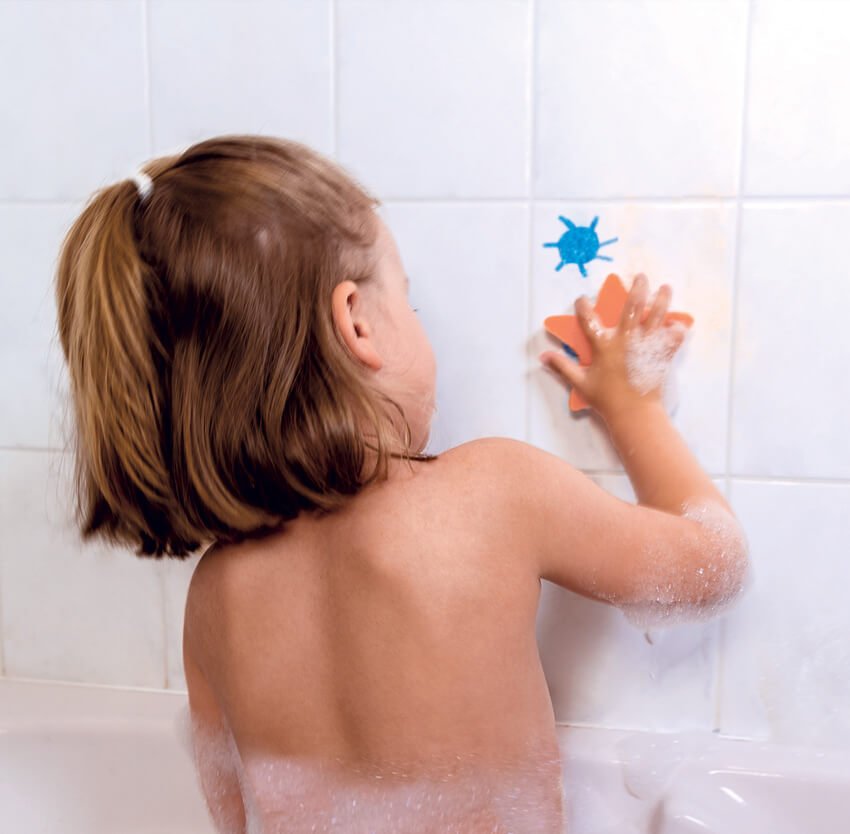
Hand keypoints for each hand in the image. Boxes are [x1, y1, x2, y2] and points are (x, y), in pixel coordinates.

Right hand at [539, 273, 687, 422]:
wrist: (634, 413)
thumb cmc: (606, 399)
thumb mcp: (580, 383)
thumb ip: (562, 366)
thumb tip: (544, 356)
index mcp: (604, 346)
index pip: (589, 319)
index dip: (582, 306)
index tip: (581, 299)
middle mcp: (625, 340)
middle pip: (632, 307)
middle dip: (637, 289)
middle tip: (641, 277)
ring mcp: (645, 345)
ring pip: (656, 315)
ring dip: (661, 300)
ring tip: (666, 288)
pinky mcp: (661, 355)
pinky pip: (673, 337)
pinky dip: (677, 329)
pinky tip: (678, 323)